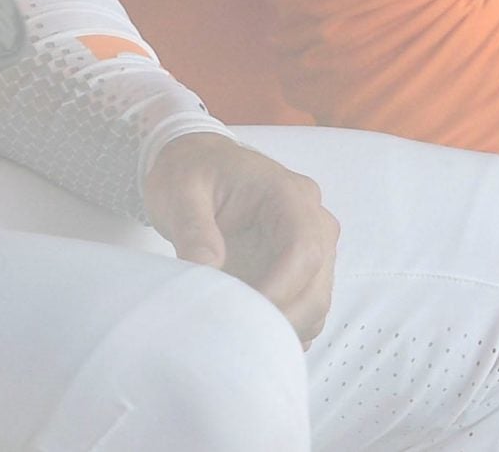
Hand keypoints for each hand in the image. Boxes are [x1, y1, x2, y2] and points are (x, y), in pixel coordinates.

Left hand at [142, 132, 339, 343]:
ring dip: (283, 326)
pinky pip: (306, 308)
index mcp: (287, 194)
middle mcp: (311, 220)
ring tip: (237, 334)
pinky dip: (284, 326)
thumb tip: (204, 271)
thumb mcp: (181, 192)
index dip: (280, 288)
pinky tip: (251, 330)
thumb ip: (193, 229)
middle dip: (281, 317)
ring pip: (316, 302)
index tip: (245, 313)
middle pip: (317, 284)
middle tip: (235, 335)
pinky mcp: (300, 268)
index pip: (304, 248)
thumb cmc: (192, 172)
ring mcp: (311, 246)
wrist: (198, 164)